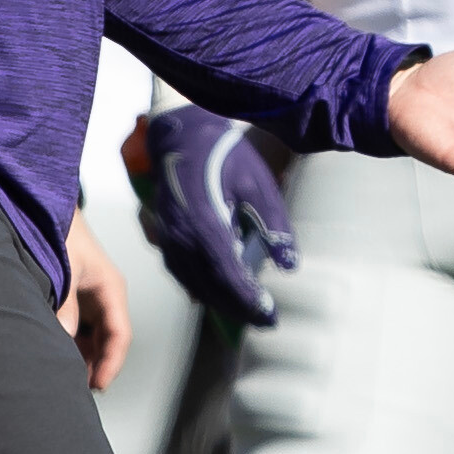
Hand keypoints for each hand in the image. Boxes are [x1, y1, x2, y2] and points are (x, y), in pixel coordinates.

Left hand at [61, 209, 133, 389]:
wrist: (47, 210)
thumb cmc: (62, 232)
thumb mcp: (64, 270)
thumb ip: (65, 306)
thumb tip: (62, 338)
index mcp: (112, 289)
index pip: (119, 335)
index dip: (111, 363)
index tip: (98, 385)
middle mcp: (105, 298)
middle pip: (107, 343)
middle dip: (95, 367)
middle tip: (74, 390)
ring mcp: (90, 301)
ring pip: (92, 339)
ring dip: (81, 358)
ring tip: (62, 377)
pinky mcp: (75, 302)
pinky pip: (77, 331)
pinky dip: (69, 345)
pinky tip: (55, 357)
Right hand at [127, 104, 297, 326]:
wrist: (181, 132)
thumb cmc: (222, 154)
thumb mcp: (257, 184)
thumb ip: (274, 225)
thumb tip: (290, 265)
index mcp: (205, 223)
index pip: (228, 274)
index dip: (248, 299)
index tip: (269, 314)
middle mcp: (181, 236)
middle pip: (210, 286)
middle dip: (238, 308)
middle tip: (265, 321)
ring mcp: (168, 237)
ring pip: (193, 283)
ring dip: (219, 301)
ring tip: (247, 311)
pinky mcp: (164, 235)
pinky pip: (180, 272)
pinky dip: (200, 287)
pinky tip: (217, 293)